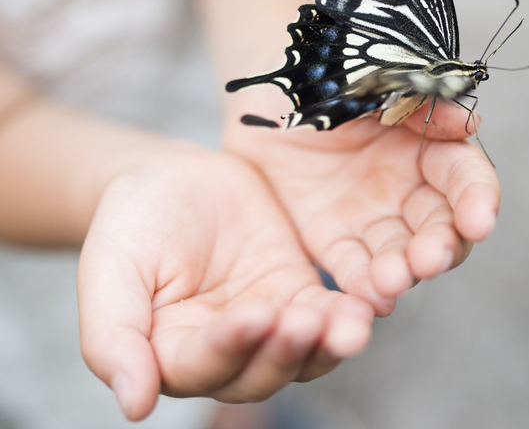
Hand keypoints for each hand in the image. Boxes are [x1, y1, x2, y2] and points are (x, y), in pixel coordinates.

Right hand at [78, 146, 372, 420]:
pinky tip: (364, 307)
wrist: (170, 177)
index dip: (229, 346)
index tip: (251, 315)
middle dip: (287, 352)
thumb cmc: (130, 222)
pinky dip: (344, 314)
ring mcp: (265, 322)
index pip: (202, 367)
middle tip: (307, 323)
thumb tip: (134, 406)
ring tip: (351, 327)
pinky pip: (325, 312)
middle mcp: (224, 350)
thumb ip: (113, 336)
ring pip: (302, 353)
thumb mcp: (110, 270)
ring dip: (327, 345)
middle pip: (261, 373)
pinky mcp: (295, 292)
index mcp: (171, 354)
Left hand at [224, 98, 500, 315]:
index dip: (478, 199)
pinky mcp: (332, 237)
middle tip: (429, 259)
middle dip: (439, 246)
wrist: (267, 86)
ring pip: (398, 252)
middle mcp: (409, 187)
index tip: (479, 221)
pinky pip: (351, 264)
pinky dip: (362, 283)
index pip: (466, 177)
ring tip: (393, 280)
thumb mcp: (374, 78)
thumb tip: (468, 124)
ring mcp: (371, 216)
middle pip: (438, 226)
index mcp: (429, 145)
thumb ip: (419, 102)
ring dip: (402, 270)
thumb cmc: (329, 73)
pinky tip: (370, 296)